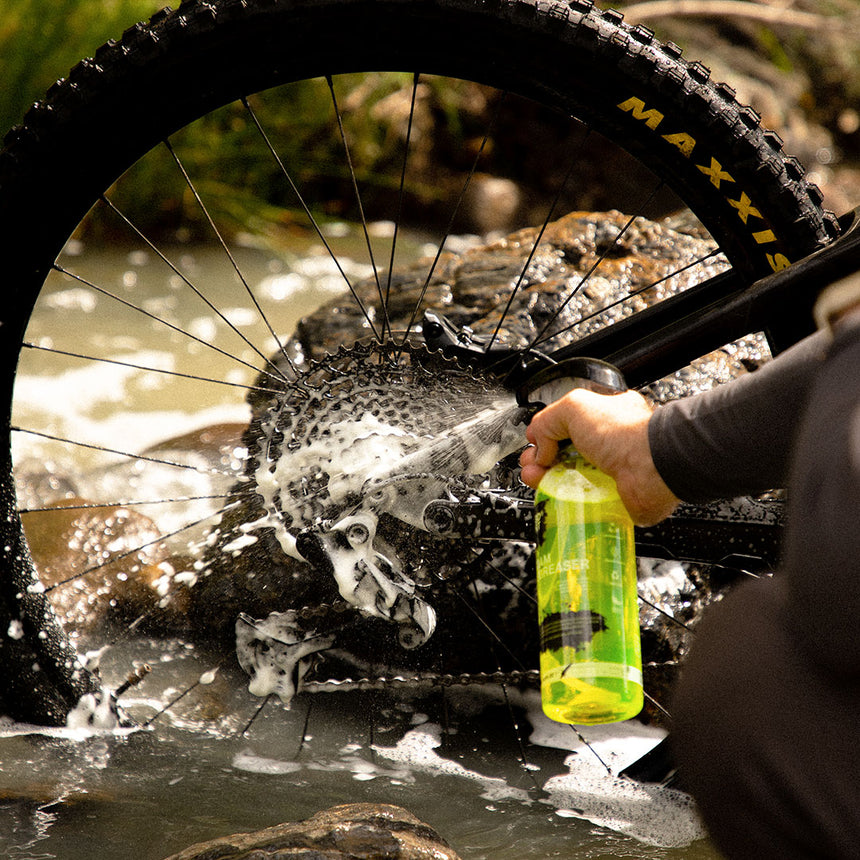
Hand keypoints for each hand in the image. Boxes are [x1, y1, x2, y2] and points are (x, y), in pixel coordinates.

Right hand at [519, 388, 678, 525]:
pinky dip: (562, 497)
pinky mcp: (610, 497)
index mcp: (601, 416)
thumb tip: (538, 445)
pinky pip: (579, 499)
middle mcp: (605, 444)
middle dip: (539, 458)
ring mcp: (607, 472)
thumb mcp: (574, 406)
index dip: (544, 433)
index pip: (564, 425)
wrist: (653, 468)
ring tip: (535, 477)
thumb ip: (548, 419)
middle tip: (531, 462)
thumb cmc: (625, 433)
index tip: (534, 443)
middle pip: (561, 453)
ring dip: (545, 478)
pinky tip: (552, 492)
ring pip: (567, 477)